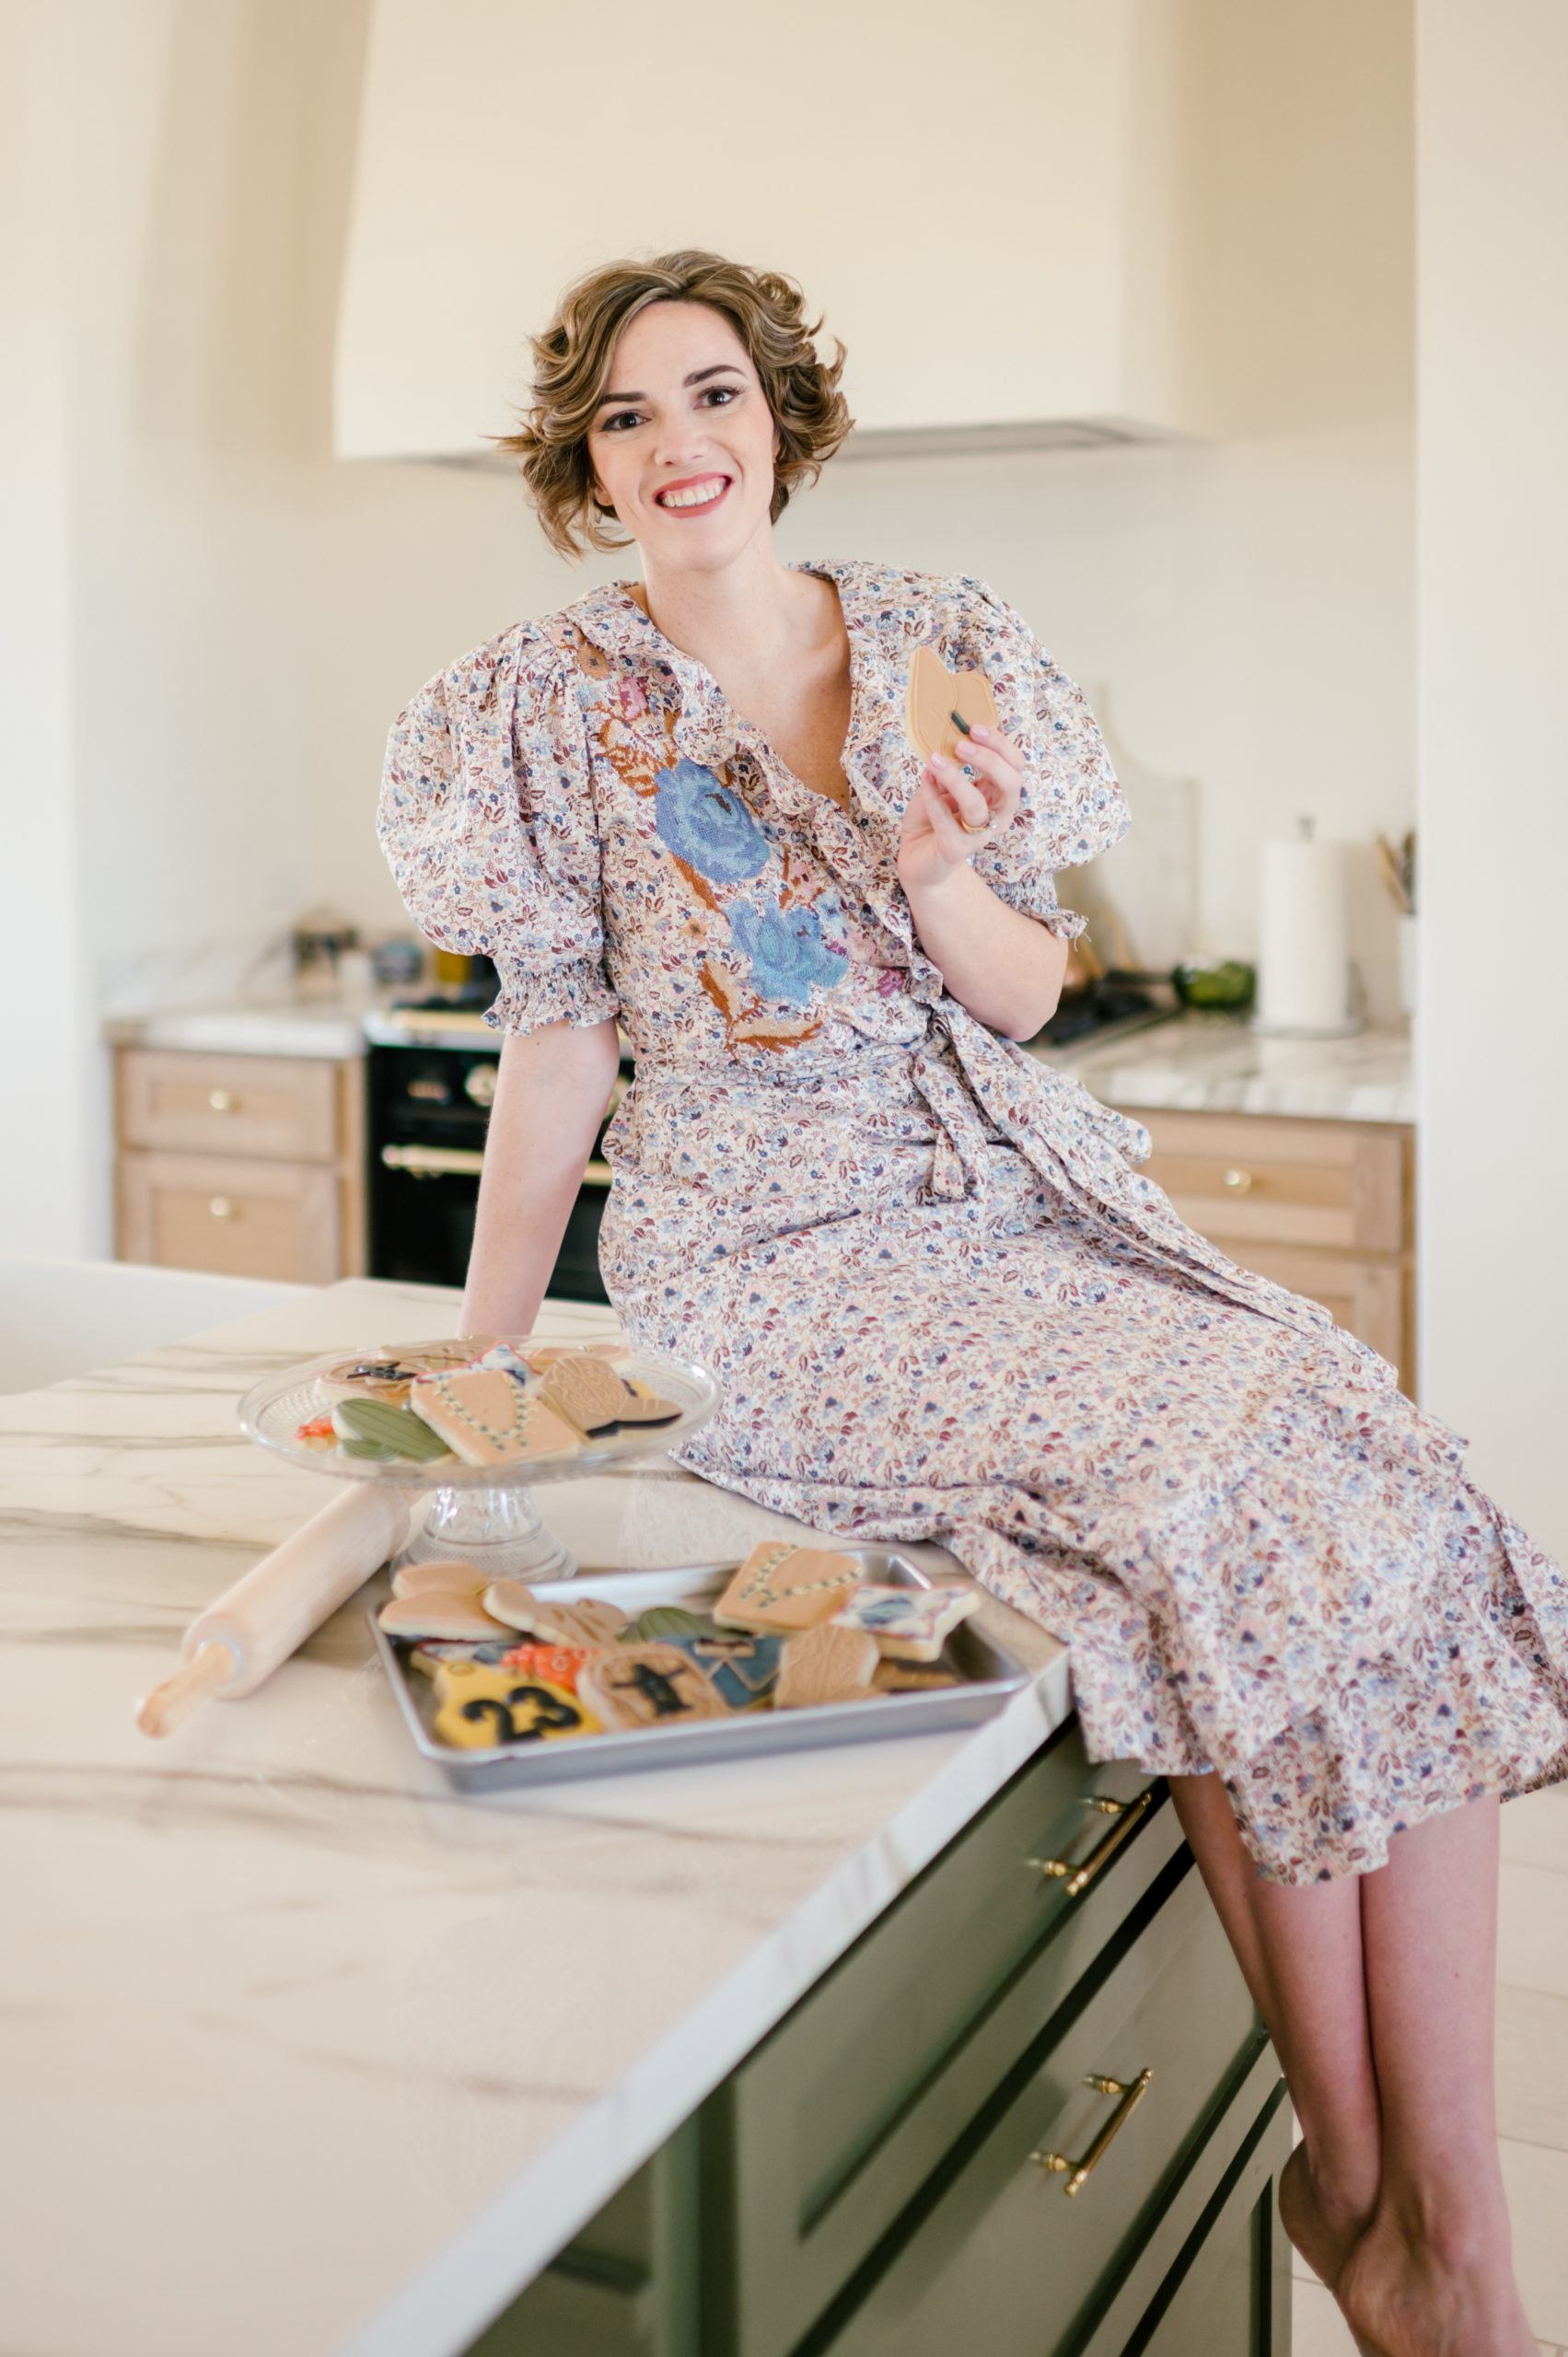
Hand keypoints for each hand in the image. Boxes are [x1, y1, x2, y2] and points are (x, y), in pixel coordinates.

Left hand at [896, 726, 1024, 896]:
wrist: (917, 856)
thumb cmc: (934, 816)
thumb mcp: (942, 783)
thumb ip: (948, 764)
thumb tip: (945, 738)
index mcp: (998, 794)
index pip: (1015, 764)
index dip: (1000, 744)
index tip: (974, 727)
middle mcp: (997, 815)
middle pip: (1011, 784)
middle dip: (989, 760)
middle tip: (960, 745)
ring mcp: (979, 835)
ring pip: (977, 806)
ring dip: (956, 779)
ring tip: (934, 761)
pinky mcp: (957, 850)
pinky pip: (947, 821)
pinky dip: (933, 798)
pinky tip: (924, 782)